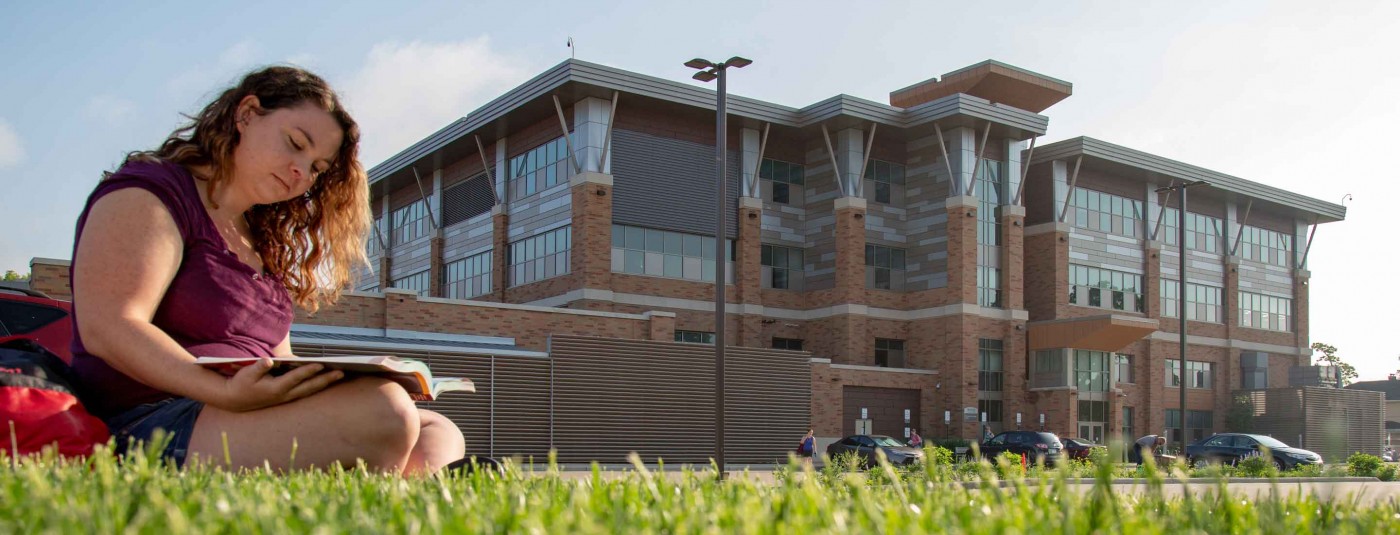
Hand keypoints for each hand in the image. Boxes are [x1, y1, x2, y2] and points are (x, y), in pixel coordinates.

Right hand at [213, 358, 343, 411]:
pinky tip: (327, 379)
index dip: (308, 371)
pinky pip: (306, 391)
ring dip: (325, 383)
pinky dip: (317, 385)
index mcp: (275, 388)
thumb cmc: (241, 383)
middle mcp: (284, 395)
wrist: (235, 400)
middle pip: (309, 386)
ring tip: (339, 375)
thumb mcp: (246, 374)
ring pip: (310, 390)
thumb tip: (268, 361)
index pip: (295, 378)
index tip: (320, 364)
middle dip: (325, 379)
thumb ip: (258, 367)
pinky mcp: (287, 397)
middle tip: (341, 372)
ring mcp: (287, 397)